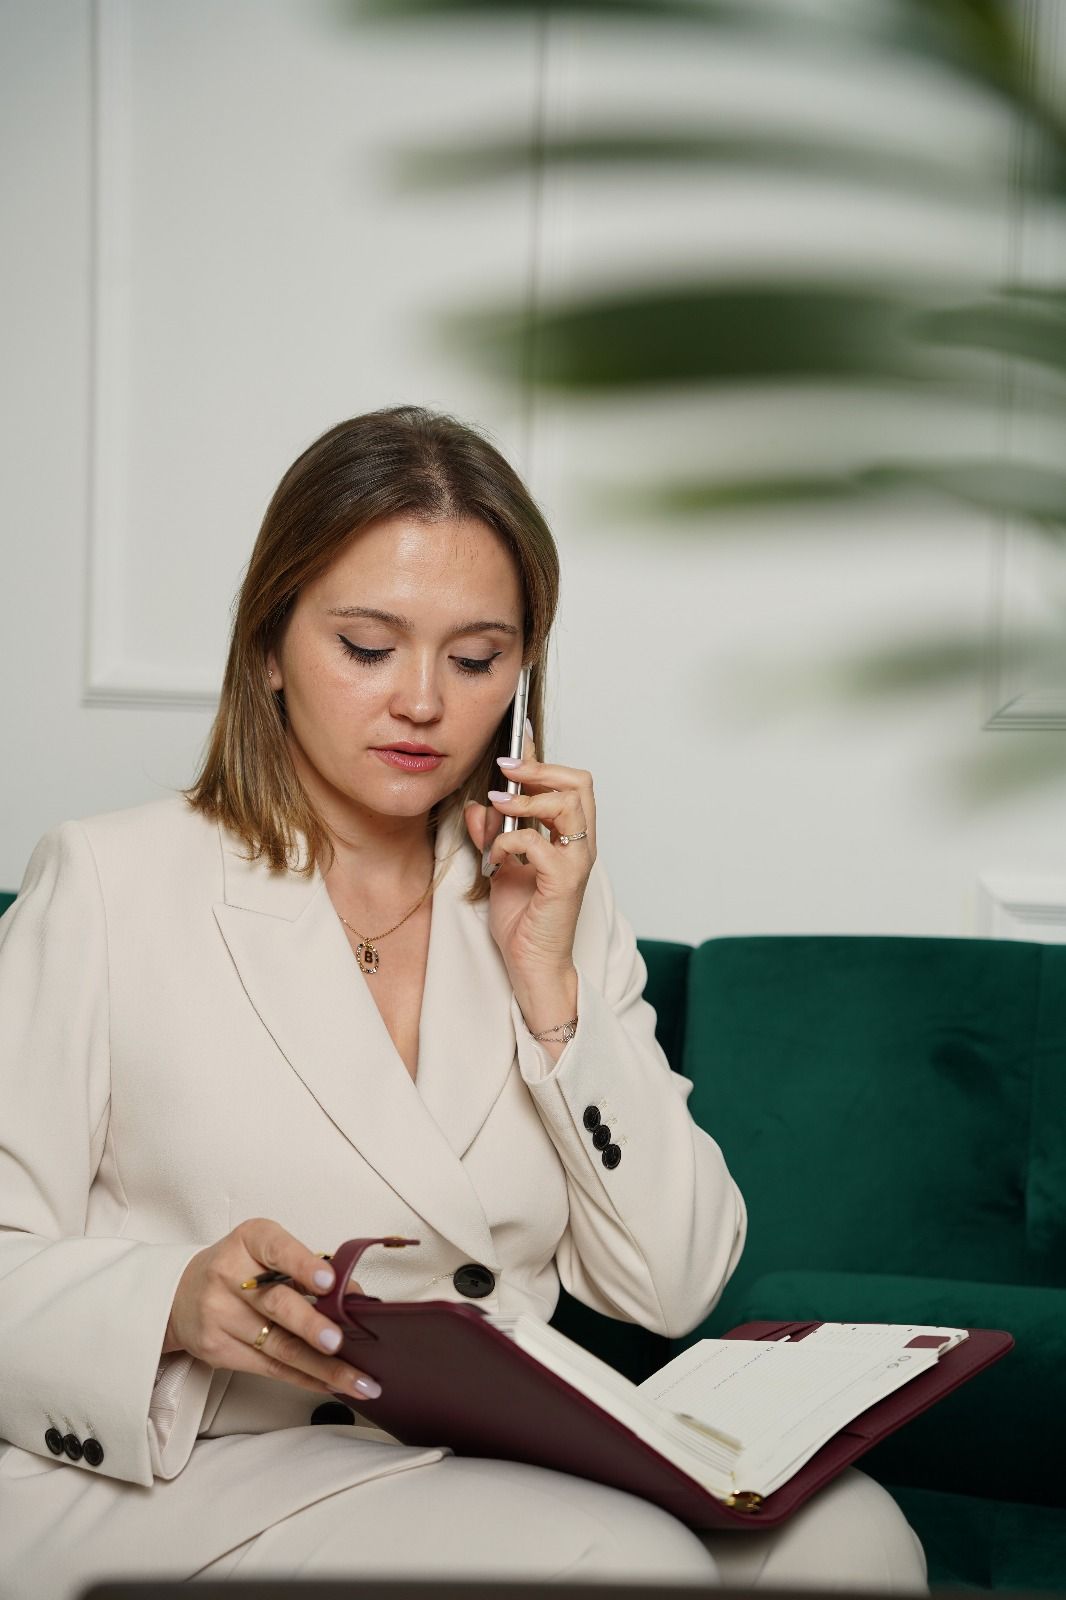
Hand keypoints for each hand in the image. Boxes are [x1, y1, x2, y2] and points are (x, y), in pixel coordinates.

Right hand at [161, 1217, 379, 1402]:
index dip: (304, 1265)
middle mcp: (230, 1276)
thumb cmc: (239, 1267)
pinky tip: (331, 1385)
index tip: (329, 1281)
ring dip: (322, 1367)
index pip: (278, 1250)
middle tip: (339, 1341)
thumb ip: (309, 1268)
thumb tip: (353, 1296)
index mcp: (249, 1240)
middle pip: (276, 1304)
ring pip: (278, 1347)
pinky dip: (305, 1379)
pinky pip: (270, 1368)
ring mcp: (220, 1316)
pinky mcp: (218, 1350)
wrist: (181, 1294)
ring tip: (357, 1380)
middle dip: (311, 1326)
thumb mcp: (269, 1251)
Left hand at [463, 721, 596, 991]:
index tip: (517, 734)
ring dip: (527, 800)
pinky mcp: (563, 883)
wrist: (529, 965)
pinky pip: (540, 844)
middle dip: (540, 768)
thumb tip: (476, 806)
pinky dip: (512, 841)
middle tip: (506, 770)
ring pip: (568, 804)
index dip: (541, 757)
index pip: (565, 783)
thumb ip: (492, 834)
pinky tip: (497, 857)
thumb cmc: (523, 920)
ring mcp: (575, 863)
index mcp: (567, 837)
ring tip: (499, 807)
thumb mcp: (500, 867)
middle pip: (579, 781)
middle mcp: (579, 845)